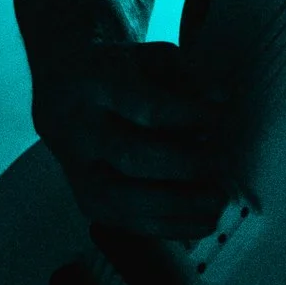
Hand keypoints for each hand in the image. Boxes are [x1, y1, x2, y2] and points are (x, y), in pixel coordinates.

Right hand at [33, 40, 227, 240]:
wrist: (63, 88)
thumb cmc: (122, 71)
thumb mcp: (151, 57)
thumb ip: (187, 74)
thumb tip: (220, 100)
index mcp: (93, 84)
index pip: (144, 106)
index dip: (188, 115)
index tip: (221, 117)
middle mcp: (76, 130)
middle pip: (130, 155)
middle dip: (184, 164)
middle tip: (222, 164)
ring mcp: (75, 170)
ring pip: (120, 198)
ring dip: (177, 205)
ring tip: (218, 201)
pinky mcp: (84, 200)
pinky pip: (124, 222)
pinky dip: (168, 227)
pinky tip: (204, 223)